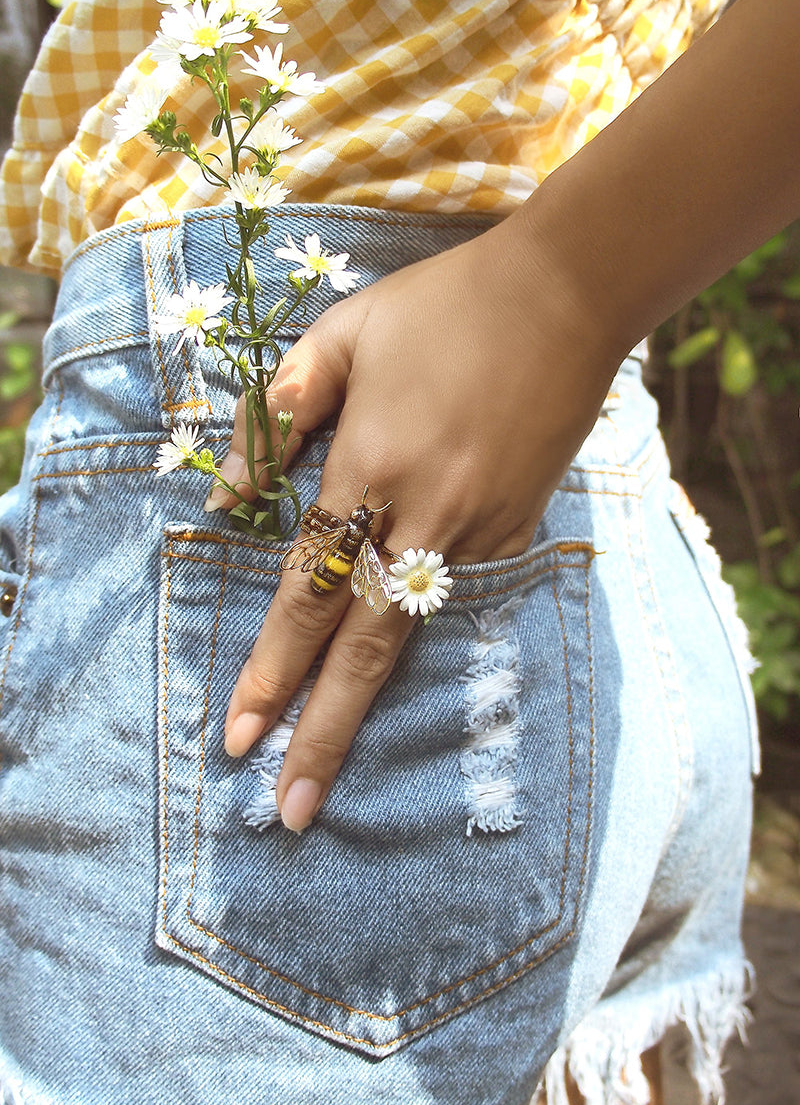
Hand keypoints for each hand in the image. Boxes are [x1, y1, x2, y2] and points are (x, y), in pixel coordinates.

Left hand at [217, 207, 625, 830]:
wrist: (564, 296)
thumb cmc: (440, 308)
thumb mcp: (342, 335)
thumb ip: (276, 415)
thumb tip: (227, 500)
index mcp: (368, 463)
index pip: (306, 588)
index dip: (271, 666)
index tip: (237, 734)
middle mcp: (424, 511)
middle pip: (363, 643)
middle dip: (319, 729)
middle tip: (284, 809)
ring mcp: (480, 527)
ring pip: (414, 634)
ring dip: (367, 706)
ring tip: (330, 775)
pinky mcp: (520, 527)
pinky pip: (463, 593)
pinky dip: (425, 636)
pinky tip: (398, 679)